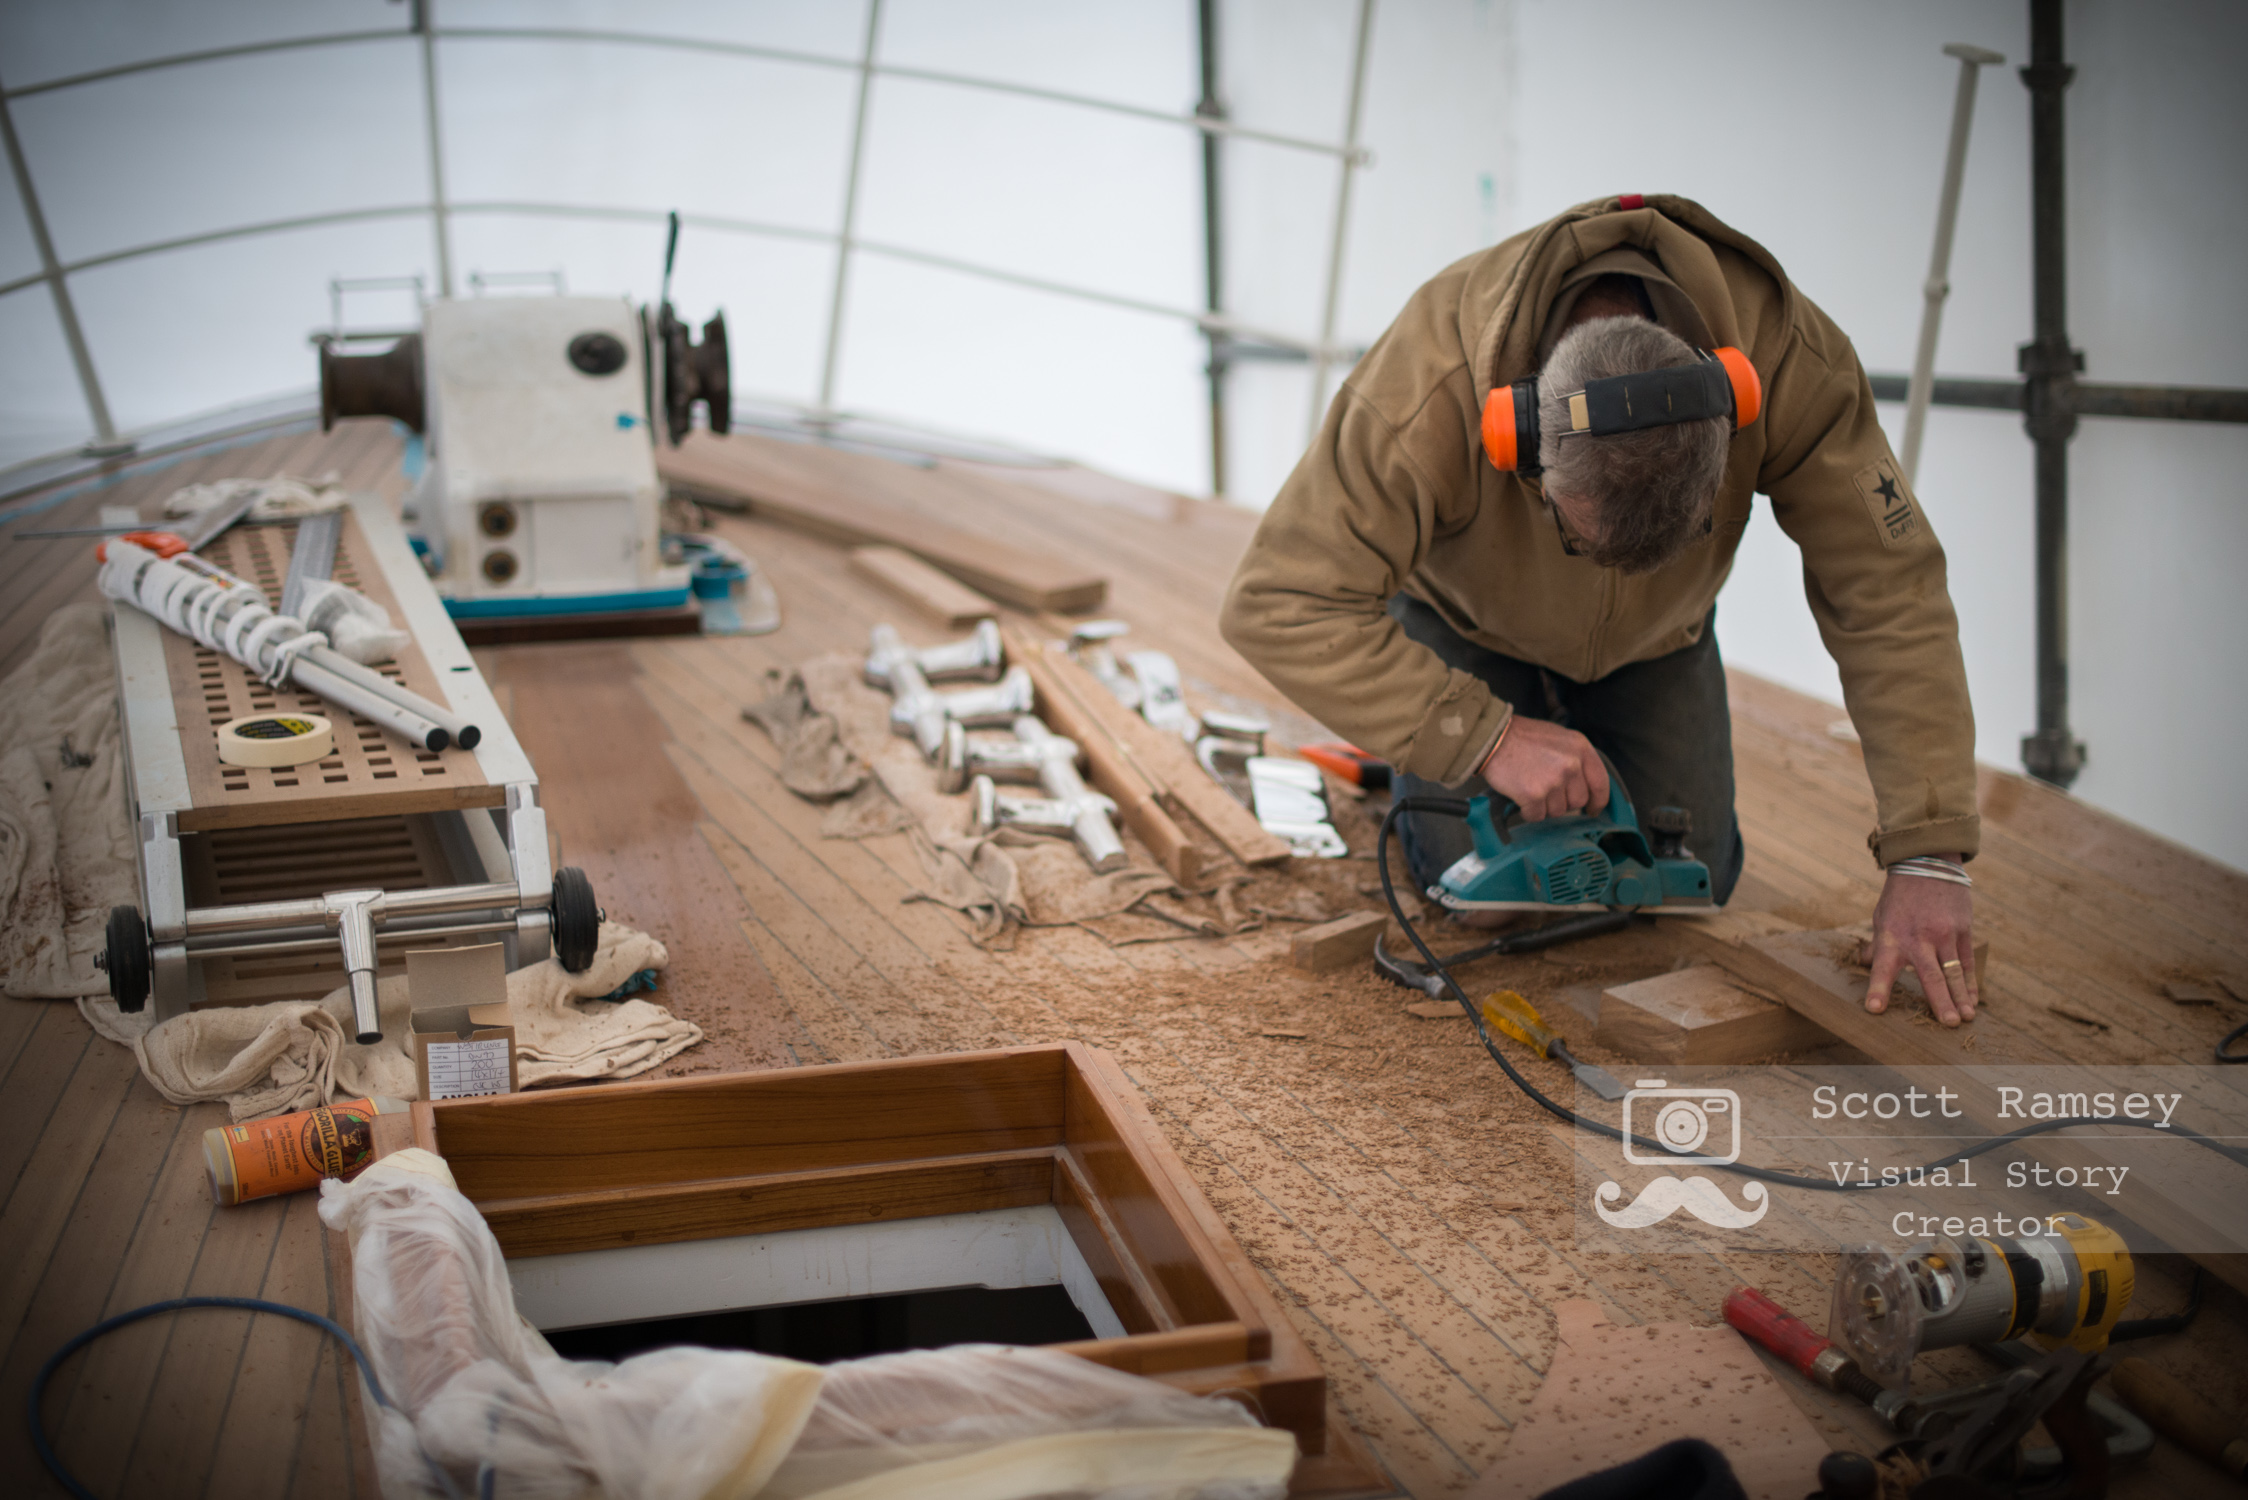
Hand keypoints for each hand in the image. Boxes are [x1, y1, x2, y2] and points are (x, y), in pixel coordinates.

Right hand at [1481, 716, 1608, 821]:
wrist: (1492, 737)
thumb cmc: (1522, 737)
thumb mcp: (1559, 738)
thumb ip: (1576, 758)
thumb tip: (1585, 786)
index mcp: (1581, 748)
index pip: (1600, 783)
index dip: (1597, 801)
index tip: (1592, 809)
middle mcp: (1571, 764)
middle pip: (1578, 801)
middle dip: (1563, 802)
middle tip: (1546, 792)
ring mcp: (1554, 781)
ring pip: (1558, 811)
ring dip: (1544, 806)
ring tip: (1530, 787)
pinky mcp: (1535, 795)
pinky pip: (1537, 815)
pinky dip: (1528, 811)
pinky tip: (1520, 797)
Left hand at [1865, 855, 1976, 1024]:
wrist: (1927, 864)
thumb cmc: (1899, 897)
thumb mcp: (1880, 918)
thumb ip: (1876, 945)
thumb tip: (1864, 964)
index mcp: (1891, 937)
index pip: (1881, 968)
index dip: (1878, 989)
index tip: (1874, 1010)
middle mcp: (1918, 939)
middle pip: (1930, 975)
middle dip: (1939, 1001)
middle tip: (1948, 1023)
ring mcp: (1943, 935)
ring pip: (1954, 972)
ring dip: (1961, 997)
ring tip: (1966, 1018)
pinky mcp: (1962, 930)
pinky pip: (1967, 962)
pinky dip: (1969, 983)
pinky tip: (1972, 1000)